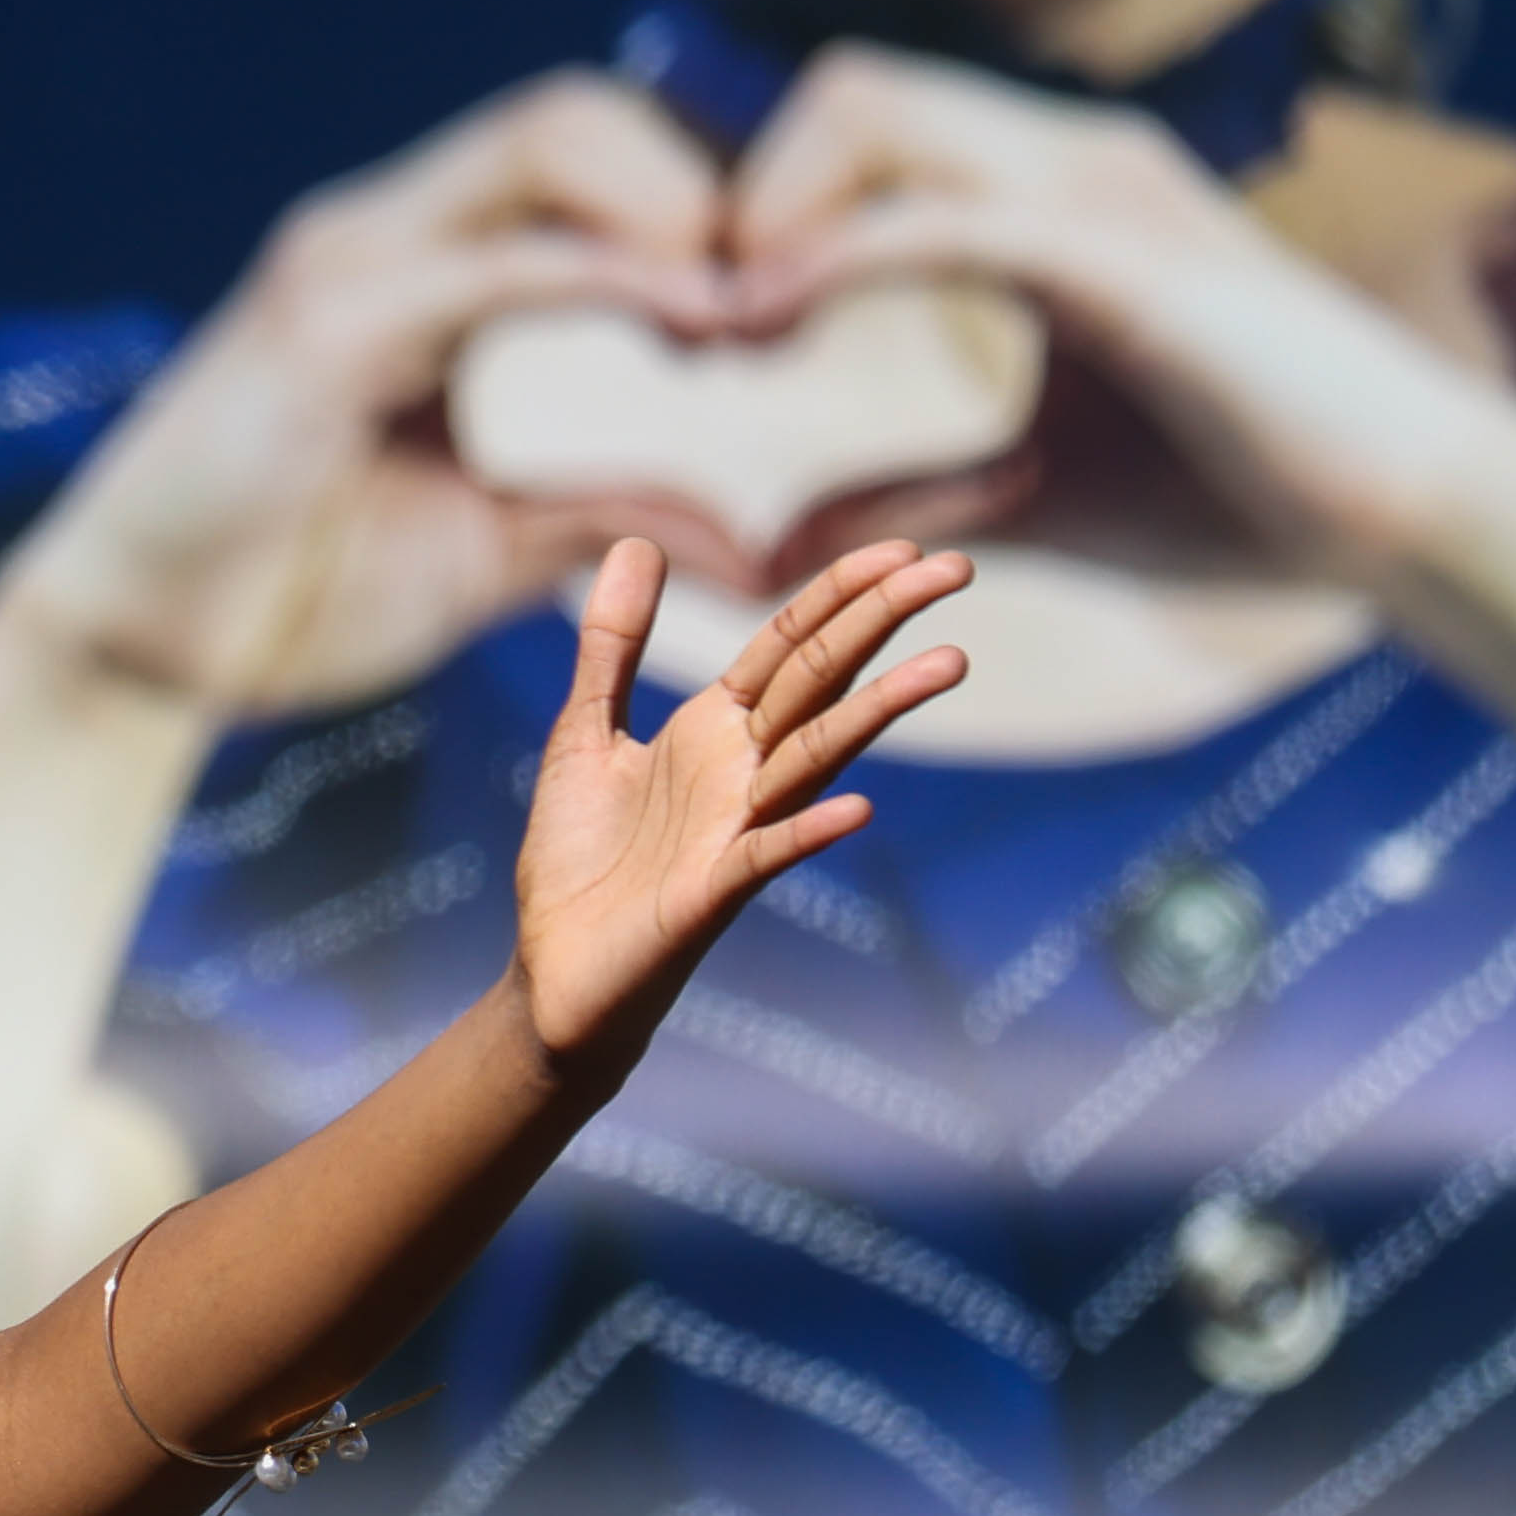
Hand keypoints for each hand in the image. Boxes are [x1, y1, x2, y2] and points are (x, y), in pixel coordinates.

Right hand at [0, 72, 744, 717]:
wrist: (128, 660)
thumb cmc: (287, 599)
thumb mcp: (483, 549)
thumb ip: (600, 512)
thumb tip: (745, 543)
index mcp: (422, 272)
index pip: (581, 157)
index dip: (697, 207)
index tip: (776, 321)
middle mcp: (385, 234)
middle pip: (576, 114)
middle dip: (702, 181)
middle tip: (775, 308)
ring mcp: (350, 263)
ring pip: (545, 141)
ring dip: (671, 206)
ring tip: (740, 315)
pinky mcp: (322, 323)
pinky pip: (496, 263)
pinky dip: (608, 277)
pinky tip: (688, 324)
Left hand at [512, 540, 974, 1070]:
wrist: (557, 976)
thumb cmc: (580, 859)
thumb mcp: (586, 730)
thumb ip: (614, 643)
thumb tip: (637, 539)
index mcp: (714, 730)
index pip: (791, 646)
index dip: (842, 594)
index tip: (907, 550)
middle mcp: (740, 773)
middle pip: (821, 682)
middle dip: (882, 622)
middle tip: (958, 568)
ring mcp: (734, 833)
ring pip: (817, 757)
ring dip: (880, 711)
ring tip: (949, 663)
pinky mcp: (710, 896)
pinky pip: (767, 856)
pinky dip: (810, 832)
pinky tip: (858, 808)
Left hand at [720, 50, 1515, 587]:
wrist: (1423, 522)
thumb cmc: (1254, 500)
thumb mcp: (1032, 499)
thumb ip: (903, 496)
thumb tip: (774, 543)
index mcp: (1054, 189)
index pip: (864, 120)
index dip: (762, 203)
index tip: (705, 328)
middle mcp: (1073, 156)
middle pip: (845, 85)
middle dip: (743, 185)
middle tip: (695, 323)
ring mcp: (1100, 189)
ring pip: (874, 107)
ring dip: (770, 206)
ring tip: (724, 330)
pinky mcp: (1120, 257)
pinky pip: (937, 215)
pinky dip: (832, 259)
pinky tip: (770, 329)